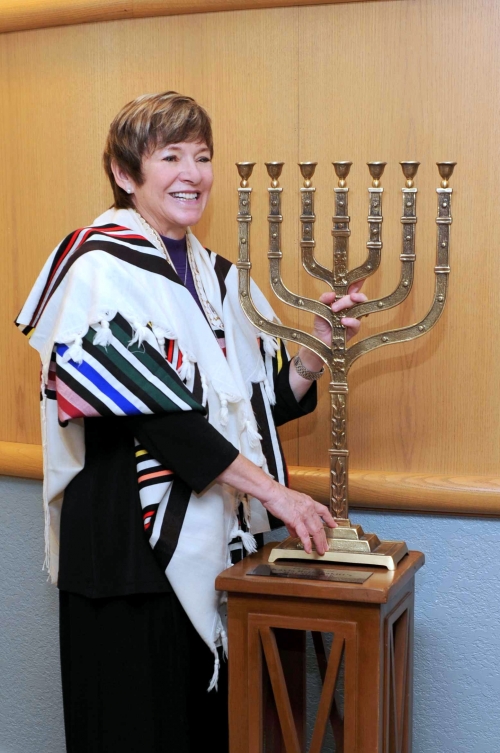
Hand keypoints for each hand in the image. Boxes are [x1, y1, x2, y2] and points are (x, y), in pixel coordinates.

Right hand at [217, 454, 336, 554]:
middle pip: (320, 525)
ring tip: (321, 551)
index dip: (329, 519)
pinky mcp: (296, 520)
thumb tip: (294, 532)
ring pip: (315, 531)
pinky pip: (304, 534)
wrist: (272, 493)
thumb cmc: (278, 497)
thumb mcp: (290, 506)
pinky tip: (308, 549)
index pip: (323, 510)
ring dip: (319, 543)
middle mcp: (309, 508)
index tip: (333, 525)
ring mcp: (304, 514)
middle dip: (324, 538)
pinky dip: (307, 543)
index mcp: (308, 502)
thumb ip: (293, 521)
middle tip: (326, 546)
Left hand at [313, 280, 366, 344]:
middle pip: (357, 297)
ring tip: (336, 309)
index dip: (358, 282)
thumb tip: (332, 294)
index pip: (353, 288)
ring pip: (359, 308)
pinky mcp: (354, 329)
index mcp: (343, 299)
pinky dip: (351, 321)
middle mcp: (351, 307)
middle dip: (349, 297)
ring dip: (348, 306)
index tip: (361, 277)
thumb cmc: (322, 321)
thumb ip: (324, 298)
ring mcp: (354, 317)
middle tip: (336, 303)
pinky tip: (343, 321)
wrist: (319, 338)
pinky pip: (357, 323)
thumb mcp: (320, 307)